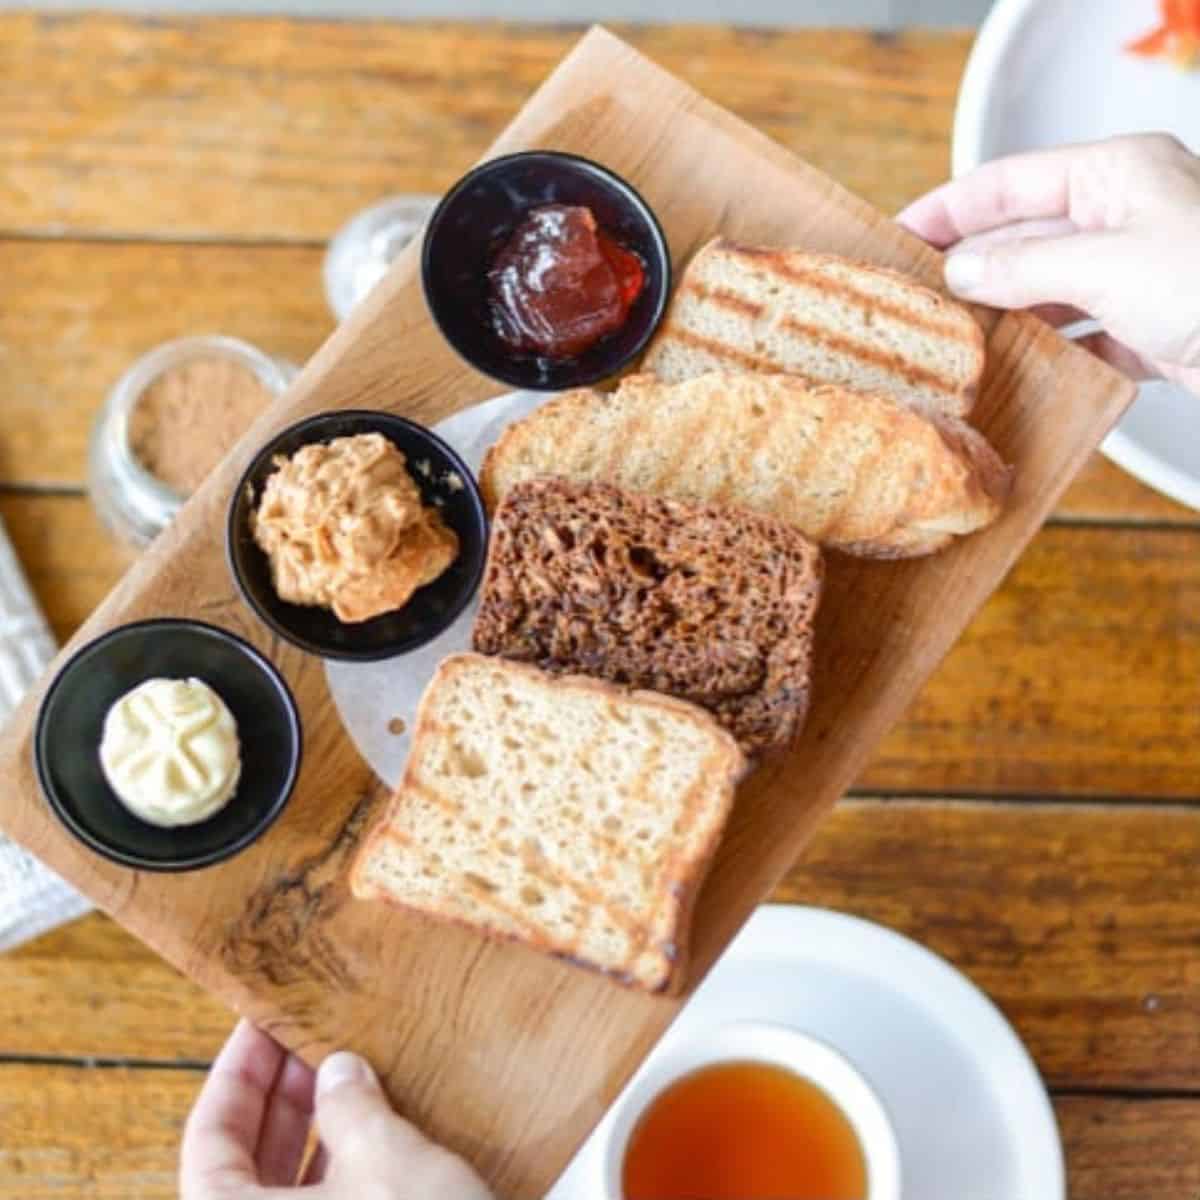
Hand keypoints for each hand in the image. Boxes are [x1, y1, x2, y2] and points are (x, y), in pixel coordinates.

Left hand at [180, 1019, 493, 1199]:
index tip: (262, 1020)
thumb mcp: (387, 1158)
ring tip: (349, 1073)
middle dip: (280, 1095)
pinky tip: (374, 1127)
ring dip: (313, 1130)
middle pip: (241, 1164)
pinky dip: (338, 1168)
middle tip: (313, 1037)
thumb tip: (338, 1069)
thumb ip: (352, 1105)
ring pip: (282, 1191)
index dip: (237, 1071)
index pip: (209, 1137)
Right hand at [897, 133, 1199, 396]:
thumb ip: (1024, 265)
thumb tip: (961, 269)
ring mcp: (1141, 270)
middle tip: (914, 303)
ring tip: (953, 344)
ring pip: (1051, 289)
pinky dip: (1054, 353)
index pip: (1006, 181)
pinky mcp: (1156, 324)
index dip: (946, 209)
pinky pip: (1087, 335)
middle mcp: (1125, 214)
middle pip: (1024, 236)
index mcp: (1113, 172)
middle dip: (971, 269)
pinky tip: (1021, 372)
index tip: (896, 238)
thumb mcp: (1104, 264)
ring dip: (1007, 316)